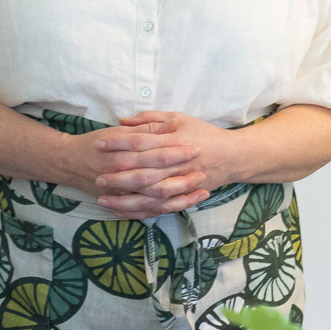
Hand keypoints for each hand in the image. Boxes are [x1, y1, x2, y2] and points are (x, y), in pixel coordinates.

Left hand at [93, 112, 241, 216]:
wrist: (232, 156)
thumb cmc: (203, 134)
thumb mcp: (180, 118)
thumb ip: (151, 118)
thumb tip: (123, 120)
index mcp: (174, 140)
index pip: (141, 141)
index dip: (119, 143)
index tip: (99, 144)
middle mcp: (178, 163)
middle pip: (144, 172)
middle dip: (119, 176)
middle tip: (98, 178)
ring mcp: (182, 182)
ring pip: (151, 195)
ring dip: (127, 199)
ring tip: (104, 199)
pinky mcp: (185, 196)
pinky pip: (160, 208)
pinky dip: (141, 212)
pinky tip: (122, 212)